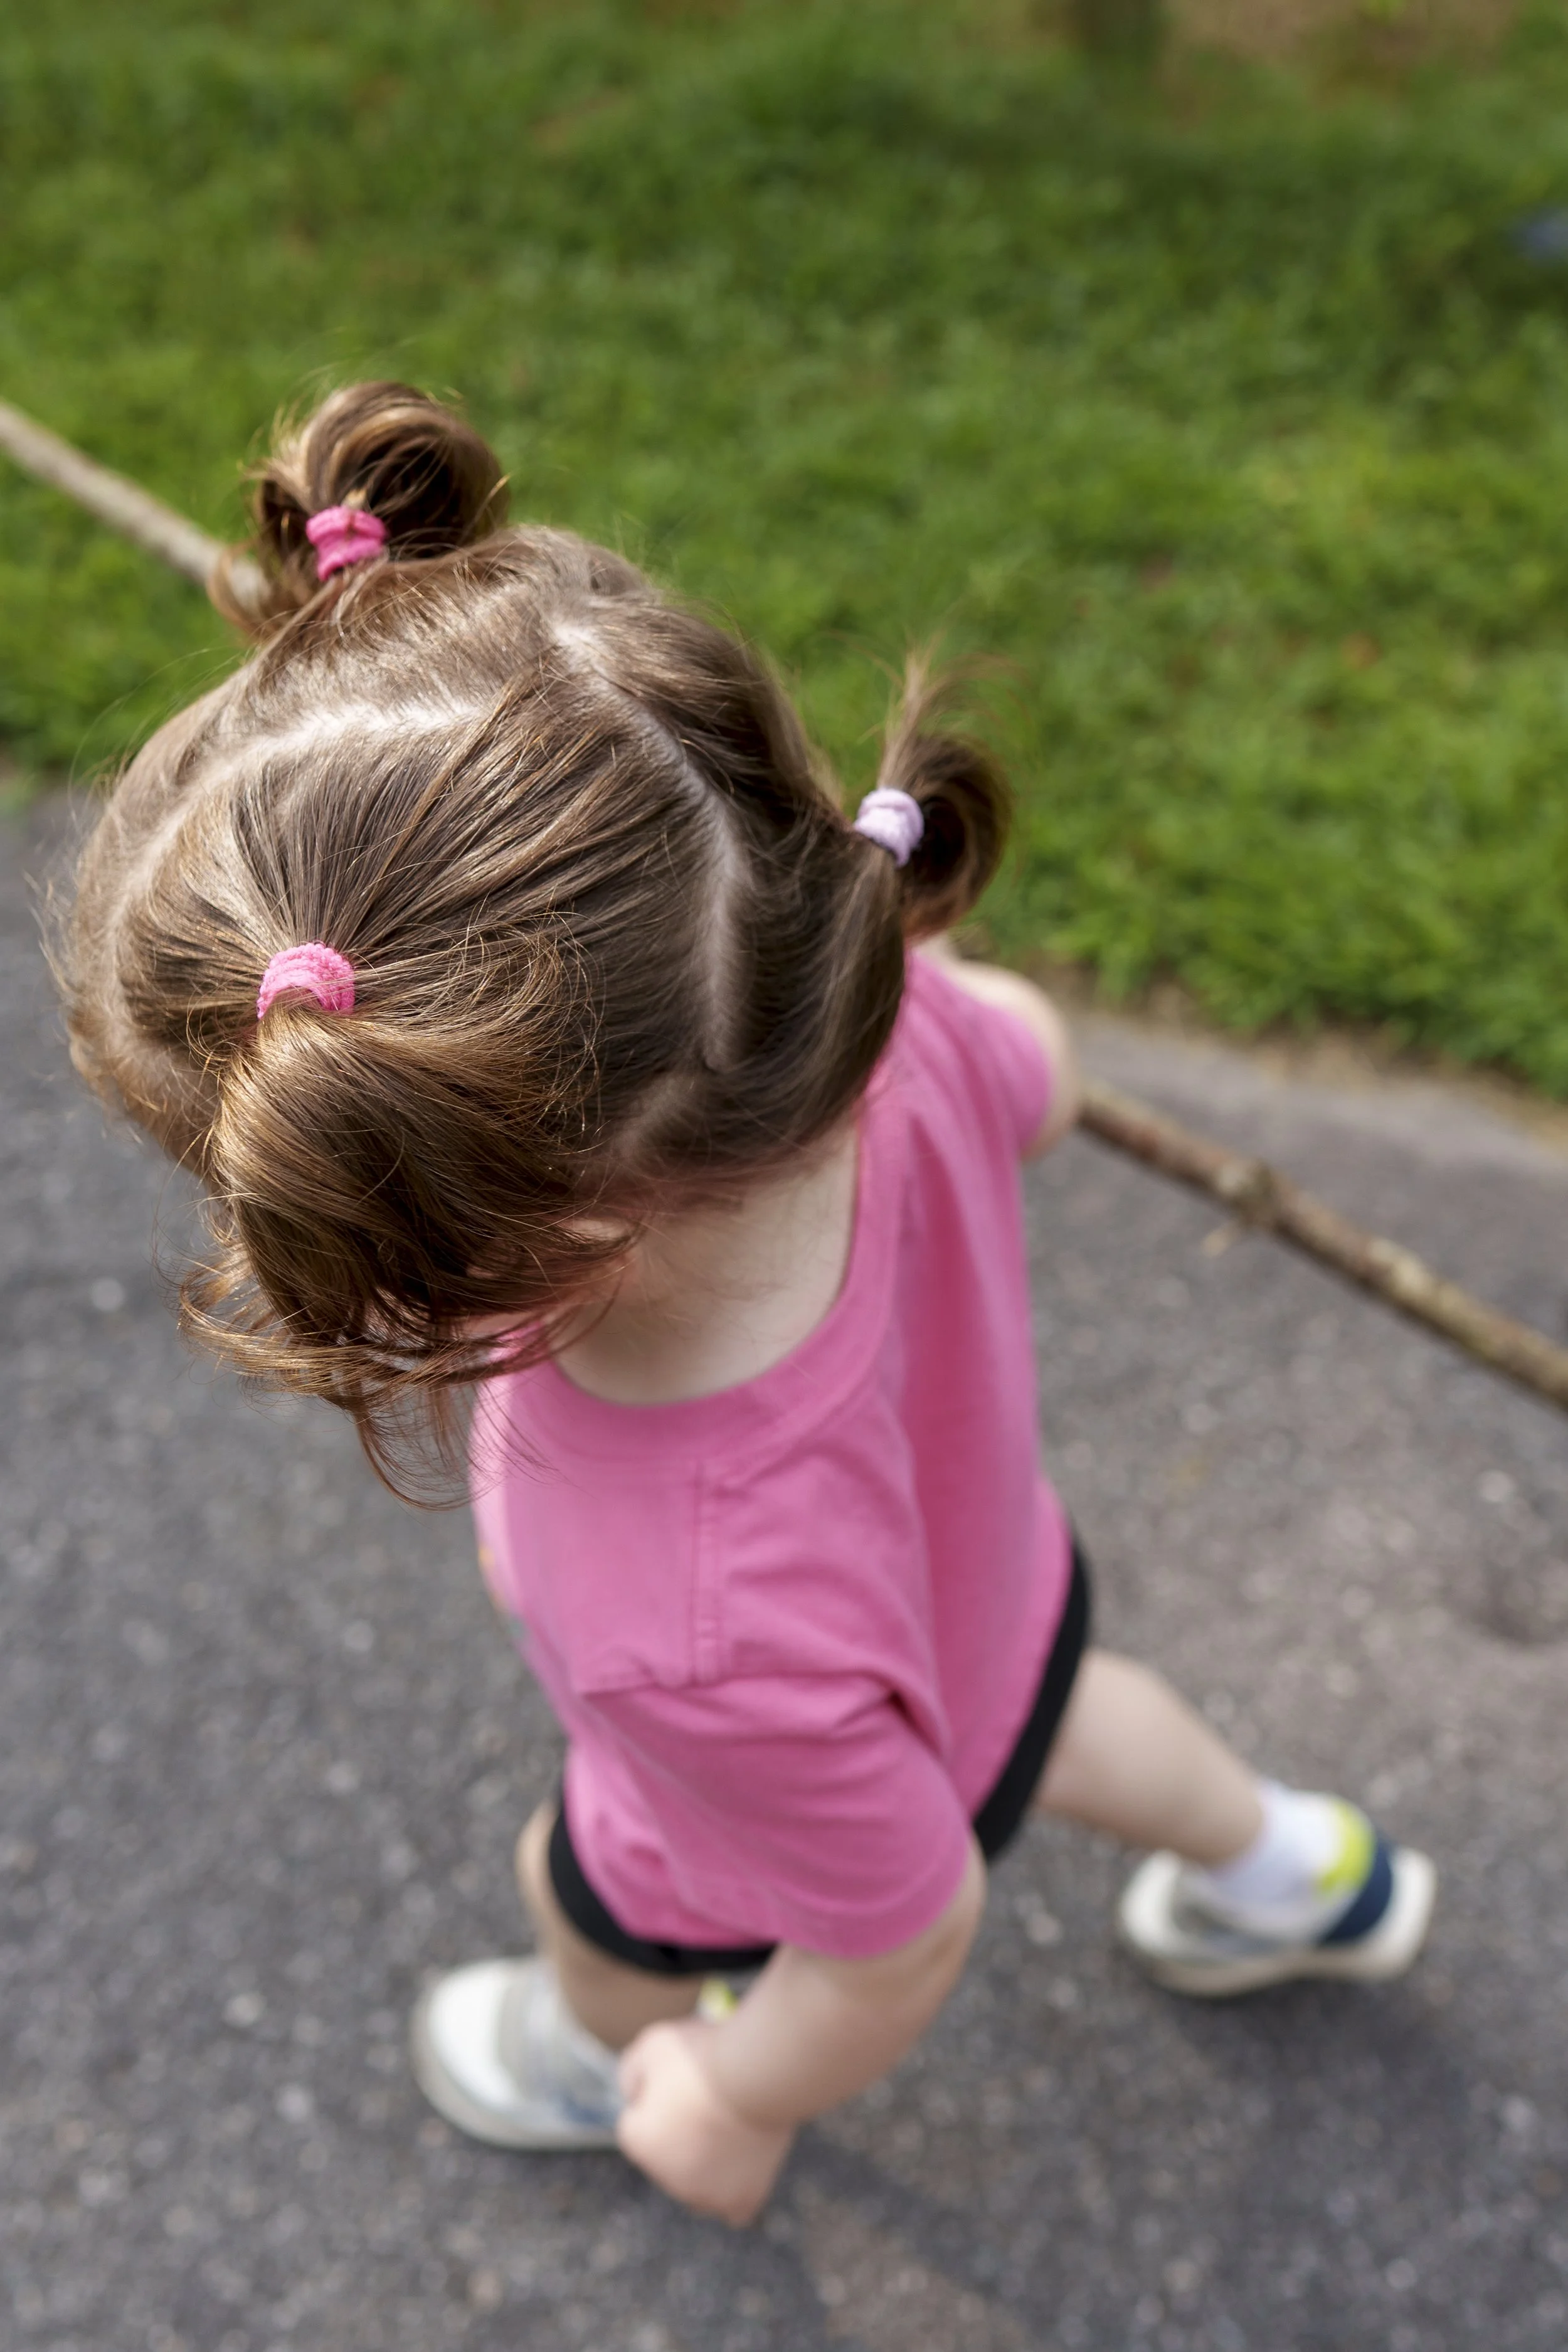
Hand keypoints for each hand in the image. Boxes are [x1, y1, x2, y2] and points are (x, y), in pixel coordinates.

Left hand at [616, 2017, 792, 2224]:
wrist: (755, 2074)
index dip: (656, 2095)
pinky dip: (733, 2193)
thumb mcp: (652, 2044)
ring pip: (696, 2187)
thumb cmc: (703, 2057)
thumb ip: (630, 2072)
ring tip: (728, 2127)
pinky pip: (731, 2210)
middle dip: (679, 2134)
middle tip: (708, 2099)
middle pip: (668, 2158)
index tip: (681, 2078)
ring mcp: (706, 2195)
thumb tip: (632, 2096)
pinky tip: (740, 2168)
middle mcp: (666, 2179)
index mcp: (638, 2142)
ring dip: (704, 2166)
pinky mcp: (742, 2199)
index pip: (636, 2125)